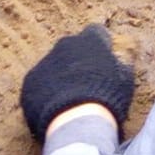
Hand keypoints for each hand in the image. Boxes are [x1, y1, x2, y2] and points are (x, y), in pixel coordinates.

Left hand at [19, 25, 135, 138]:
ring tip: (69, 102)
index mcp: (90, 40)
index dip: (100, 46)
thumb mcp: (125, 79)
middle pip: (71, 48)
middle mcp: (65, 44)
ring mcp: (45, 61)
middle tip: (85, 85)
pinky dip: (46, 92)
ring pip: (53, 65)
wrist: (77, 122)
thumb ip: (122, 62)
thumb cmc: (108, 99)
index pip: (96, 32)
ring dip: (60, 78)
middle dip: (77, 61)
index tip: (104, 60)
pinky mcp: (30, 81)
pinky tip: (55, 110)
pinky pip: (39, 83)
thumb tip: (123, 57)